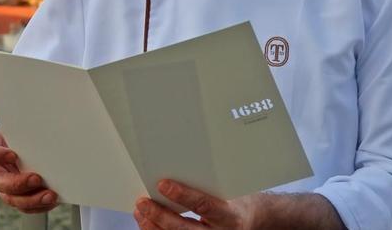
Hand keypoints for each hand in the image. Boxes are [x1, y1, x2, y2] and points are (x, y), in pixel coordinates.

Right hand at [0, 130, 58, 213]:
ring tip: (49, 195)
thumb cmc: (19, 133)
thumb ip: (23, 130)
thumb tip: (44, 129)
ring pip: (11, 199)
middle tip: (36, 178)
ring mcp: (4, 186)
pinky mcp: (18, 196)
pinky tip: (51, 200)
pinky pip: (26, 207)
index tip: (12, 154)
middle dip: (17, 183)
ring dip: (31, 200)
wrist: (22, 143)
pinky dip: (39, 206)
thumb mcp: (18, 126)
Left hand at [133, 179, 258, 229]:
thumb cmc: (235, 201)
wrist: (251, 221)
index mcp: (231, 216)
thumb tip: (172, 168)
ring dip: (153, 226)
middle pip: (186, 229)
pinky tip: (146, 222)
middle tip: (142, 202)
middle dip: (161, 216)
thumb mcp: (227, 190)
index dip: (183, 195)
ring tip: (140, 211)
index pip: (205, 206)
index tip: (163, 184)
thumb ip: (205, 184)